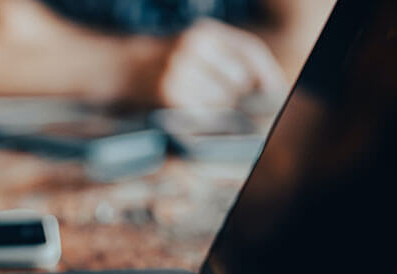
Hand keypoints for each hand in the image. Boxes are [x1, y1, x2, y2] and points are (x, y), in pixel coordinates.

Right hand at [126, 19, 287, 107]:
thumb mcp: (195, 45)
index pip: (250, 52)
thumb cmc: (165, 60)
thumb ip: (226, 58)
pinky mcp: (169, 95)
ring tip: (207, 109)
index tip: (276, 92)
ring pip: (222, 100)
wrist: (119, 67)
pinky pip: (203, 114)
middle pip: (239, 79)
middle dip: (241, 97)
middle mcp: (193, 47)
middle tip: (237, 106)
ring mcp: (180, 71)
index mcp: (204, 31)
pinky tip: (197, 115)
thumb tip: (263, 88)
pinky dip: (206, 119)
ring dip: (222, 110)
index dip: (267, 74)